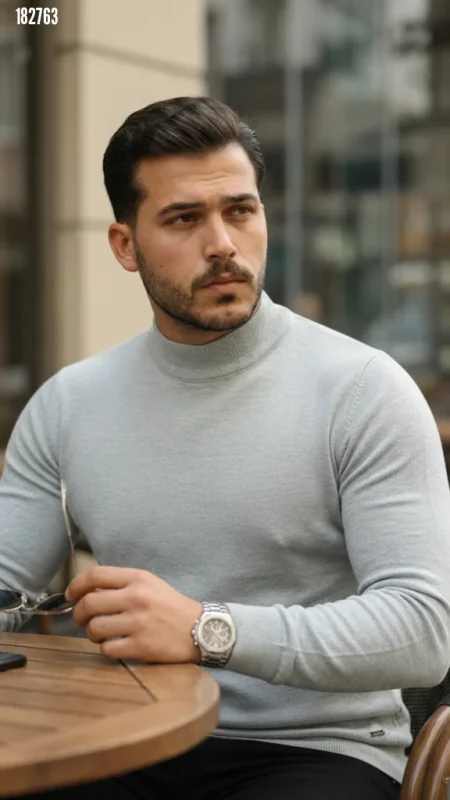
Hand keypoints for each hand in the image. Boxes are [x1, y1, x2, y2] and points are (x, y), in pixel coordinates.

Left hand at [65, 566, 202, 663]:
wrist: (201, 629)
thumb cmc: (171, 607)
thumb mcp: (150, 585)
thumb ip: (121, 584)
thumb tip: (88, 591)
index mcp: (138, 578)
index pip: (95, 575)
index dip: (76, 585)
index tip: (70, 595)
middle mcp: (137, 598)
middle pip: (89, 603)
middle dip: (78, 614)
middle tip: (81, 619)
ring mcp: (138, 623)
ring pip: (95, 628)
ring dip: (92, 633)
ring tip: (101, 634)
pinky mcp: (141, 646)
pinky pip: (108, 649)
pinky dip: (106, 648)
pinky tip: (115, 645)